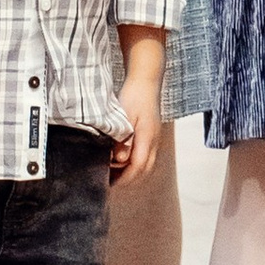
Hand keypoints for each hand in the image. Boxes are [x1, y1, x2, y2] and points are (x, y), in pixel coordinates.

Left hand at [113, 33, 164, 182]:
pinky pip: (146, 157)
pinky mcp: (152, 136)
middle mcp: (154, 141)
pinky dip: (135, 164)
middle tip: (109, 183)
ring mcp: (155, 139)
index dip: (124, 178)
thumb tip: (120, 160)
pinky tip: (121, 160)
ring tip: (113, 173)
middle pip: (144, 170)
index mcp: (147, 137)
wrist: (146, 81)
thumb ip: (123, 138)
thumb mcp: (124, 116)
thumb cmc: (134, 96)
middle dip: (128, 180)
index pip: (138, 166)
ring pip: (146, 165)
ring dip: (132, 173)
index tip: (108, 183)